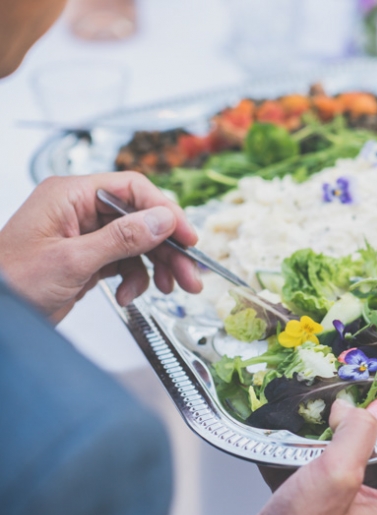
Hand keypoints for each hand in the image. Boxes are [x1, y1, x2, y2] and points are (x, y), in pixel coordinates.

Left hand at [0, 172, 201, 322]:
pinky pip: (125, 263)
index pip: (132, 189)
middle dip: (167, 248)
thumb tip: (162, 220)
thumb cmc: (9, 282)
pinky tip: (128, 295)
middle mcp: (79, 211)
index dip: (164, 211)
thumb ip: (121, 238)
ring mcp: (84, 236)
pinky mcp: (87, 260)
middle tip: (189, 273)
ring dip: (156, 267)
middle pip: (140, 219)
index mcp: (70, 196)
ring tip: (171, 287)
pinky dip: (134, 280)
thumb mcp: (71, 260)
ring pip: (138, 243)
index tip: (187, 236)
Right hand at [200, 400, 376, 514]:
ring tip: (314, 420)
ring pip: (346, 464)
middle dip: (362, 426)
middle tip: (350, 400)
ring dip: (327, 442)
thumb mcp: (335, 475)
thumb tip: (361, 409)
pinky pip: (318, 478)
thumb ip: (357, 433)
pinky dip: (303, 461)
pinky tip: (286, 447)